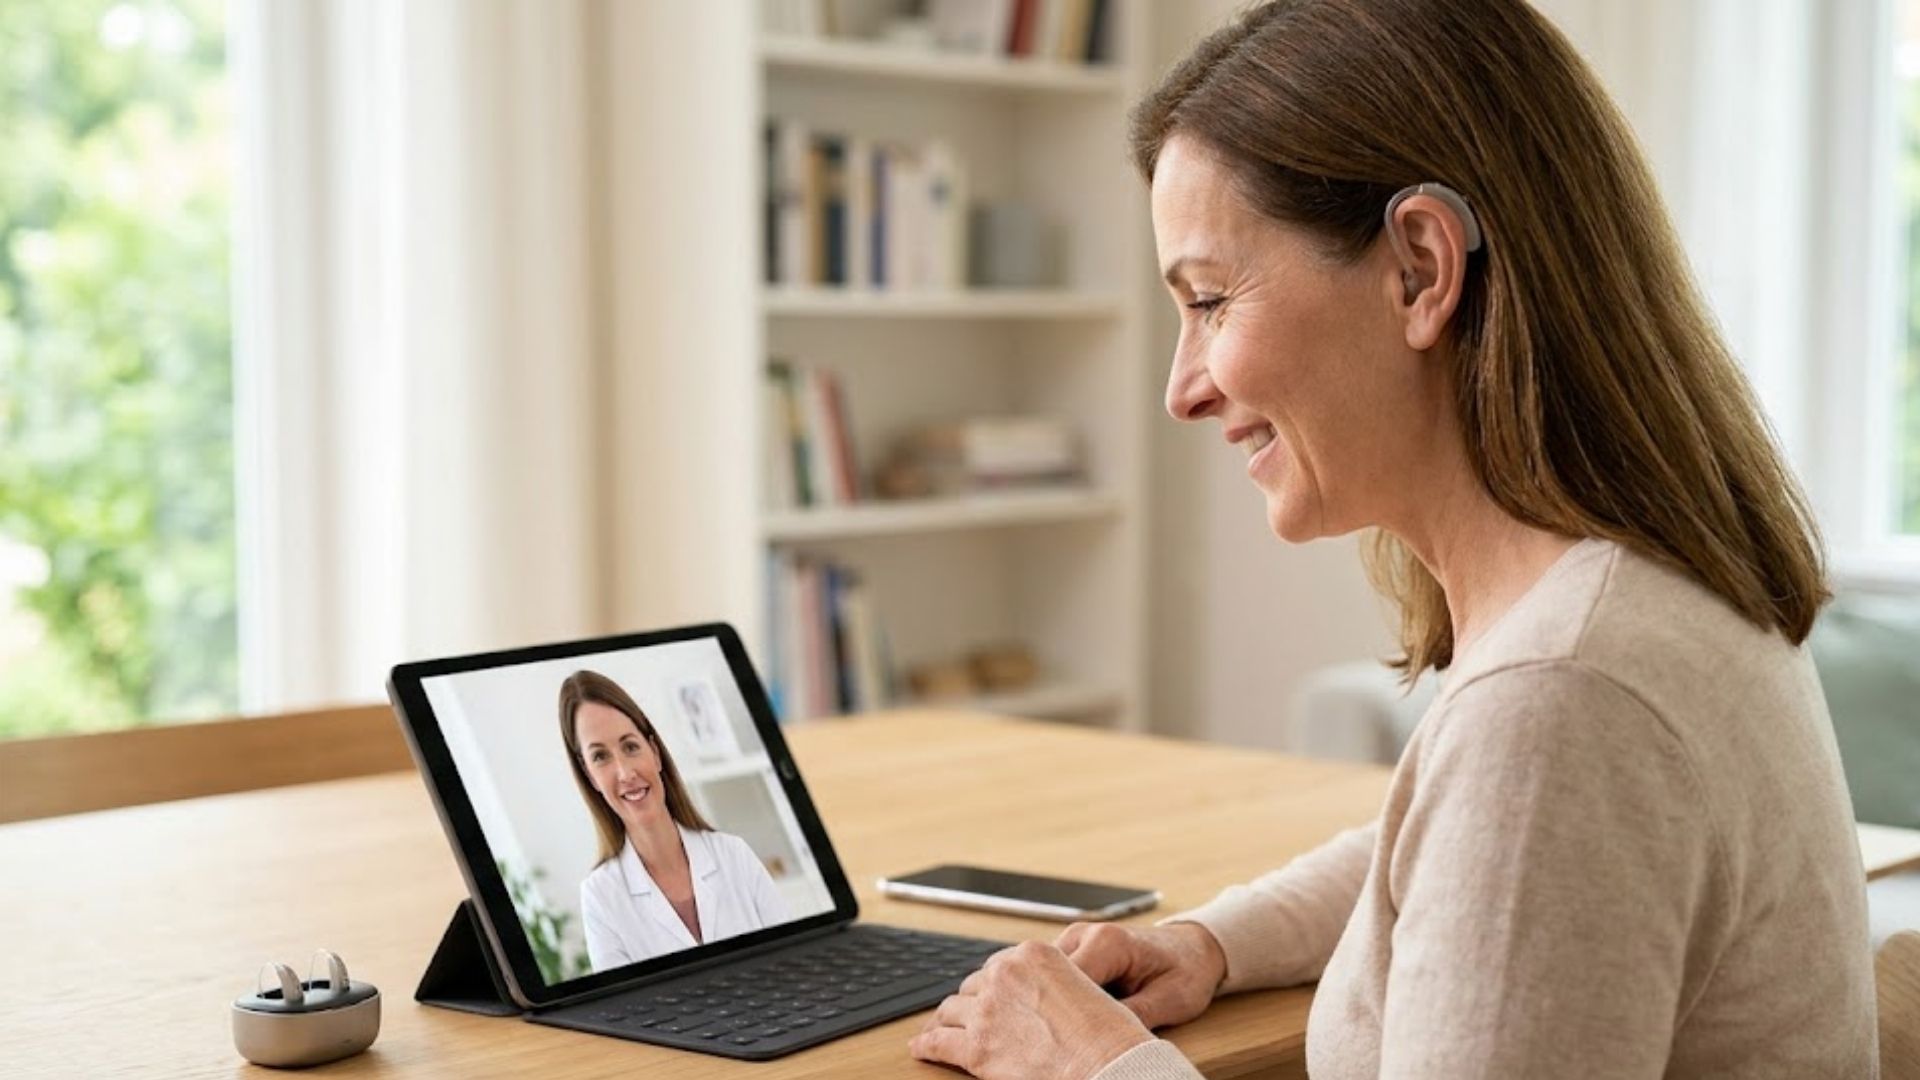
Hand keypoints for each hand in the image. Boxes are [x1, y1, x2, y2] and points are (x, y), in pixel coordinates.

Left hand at [908, 940, 1152, 1079]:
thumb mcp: (1084, 985)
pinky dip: (927, 1045)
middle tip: (965, 1014)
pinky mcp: (975, 1047)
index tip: (986, 993)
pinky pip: (938, 1042)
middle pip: (973, 985)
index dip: (993, 984)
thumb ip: (1052, 982)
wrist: (1109, 1064)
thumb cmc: (1108, 1034)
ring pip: (952, 1010)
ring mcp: (986, 1010)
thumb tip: (1035, 999)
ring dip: (946, 1019)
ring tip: (938, 1027)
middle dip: (971, 1001)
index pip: (1000, 965)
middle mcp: (1004, 975)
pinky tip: (921, 1047)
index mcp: (1032, 954)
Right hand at [1055, 920, 1227, 1029]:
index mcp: (1108, 941)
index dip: (1064, 1016)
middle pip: (1046, 979)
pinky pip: (1052, 980)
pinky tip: (1076, 1021)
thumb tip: (1105, 1042)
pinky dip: (1059, 1001)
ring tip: (1077, 1033)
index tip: (1072, 1043)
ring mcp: (1073, 942)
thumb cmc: (1186, 970)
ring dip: (1055, 1007)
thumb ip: (1134, 1016)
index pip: (1064, 982)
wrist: (1193, 949)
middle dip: (1054, 1013)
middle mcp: (1083, 935)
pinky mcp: (1071, 953)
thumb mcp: (1171, 1000)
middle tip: (1072, 1043)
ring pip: (1044, 980)